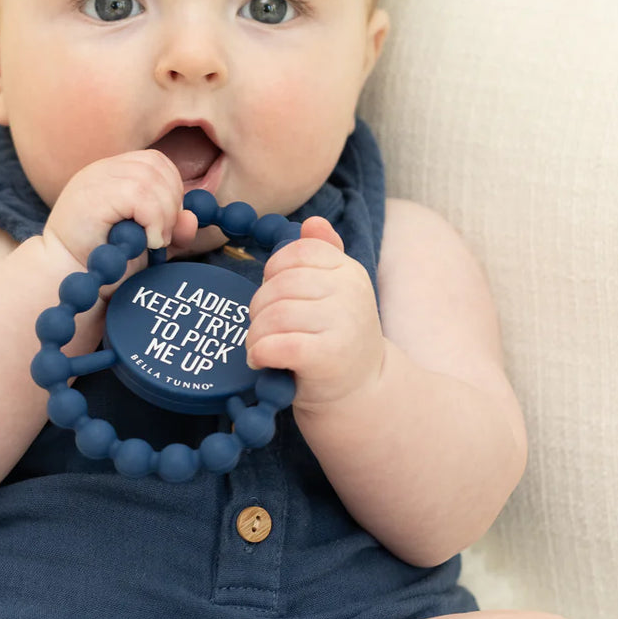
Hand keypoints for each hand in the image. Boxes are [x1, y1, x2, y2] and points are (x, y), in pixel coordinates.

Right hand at [43, 150, 199, 272]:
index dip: (172, 188)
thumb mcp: (145, 244)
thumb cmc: (103, 264)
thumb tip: (191, 219)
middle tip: (161, 237)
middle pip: (156, 165)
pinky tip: (146, 241)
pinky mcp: (91, 196)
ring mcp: (94, 180)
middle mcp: (101, 170)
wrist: (68, 281)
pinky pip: (139, 196)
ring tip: (153, 242)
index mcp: (112, 173)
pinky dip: (153, 220)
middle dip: (172, 202)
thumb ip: (170, 230)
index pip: (155, 161)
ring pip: (150, 179)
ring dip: (164, 214)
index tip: (166, 223)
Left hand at [245, 216, 385, 417]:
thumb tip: (312, 222)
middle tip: (263, 329)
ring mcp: (342, 323)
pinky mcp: (328, 356)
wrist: (361, 397)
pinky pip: (277, 344)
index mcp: (349, 272)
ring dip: (256, 334)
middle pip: (279, 284)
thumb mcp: (335, 295)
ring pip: (274, 314)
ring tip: (261, 347)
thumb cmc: (336, 342)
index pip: (297, 252)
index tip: (275, 297)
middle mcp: (350, 292)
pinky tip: (261, 361)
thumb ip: (324, 256)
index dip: (274, 272)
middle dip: (259, 308)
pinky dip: (260, 352)